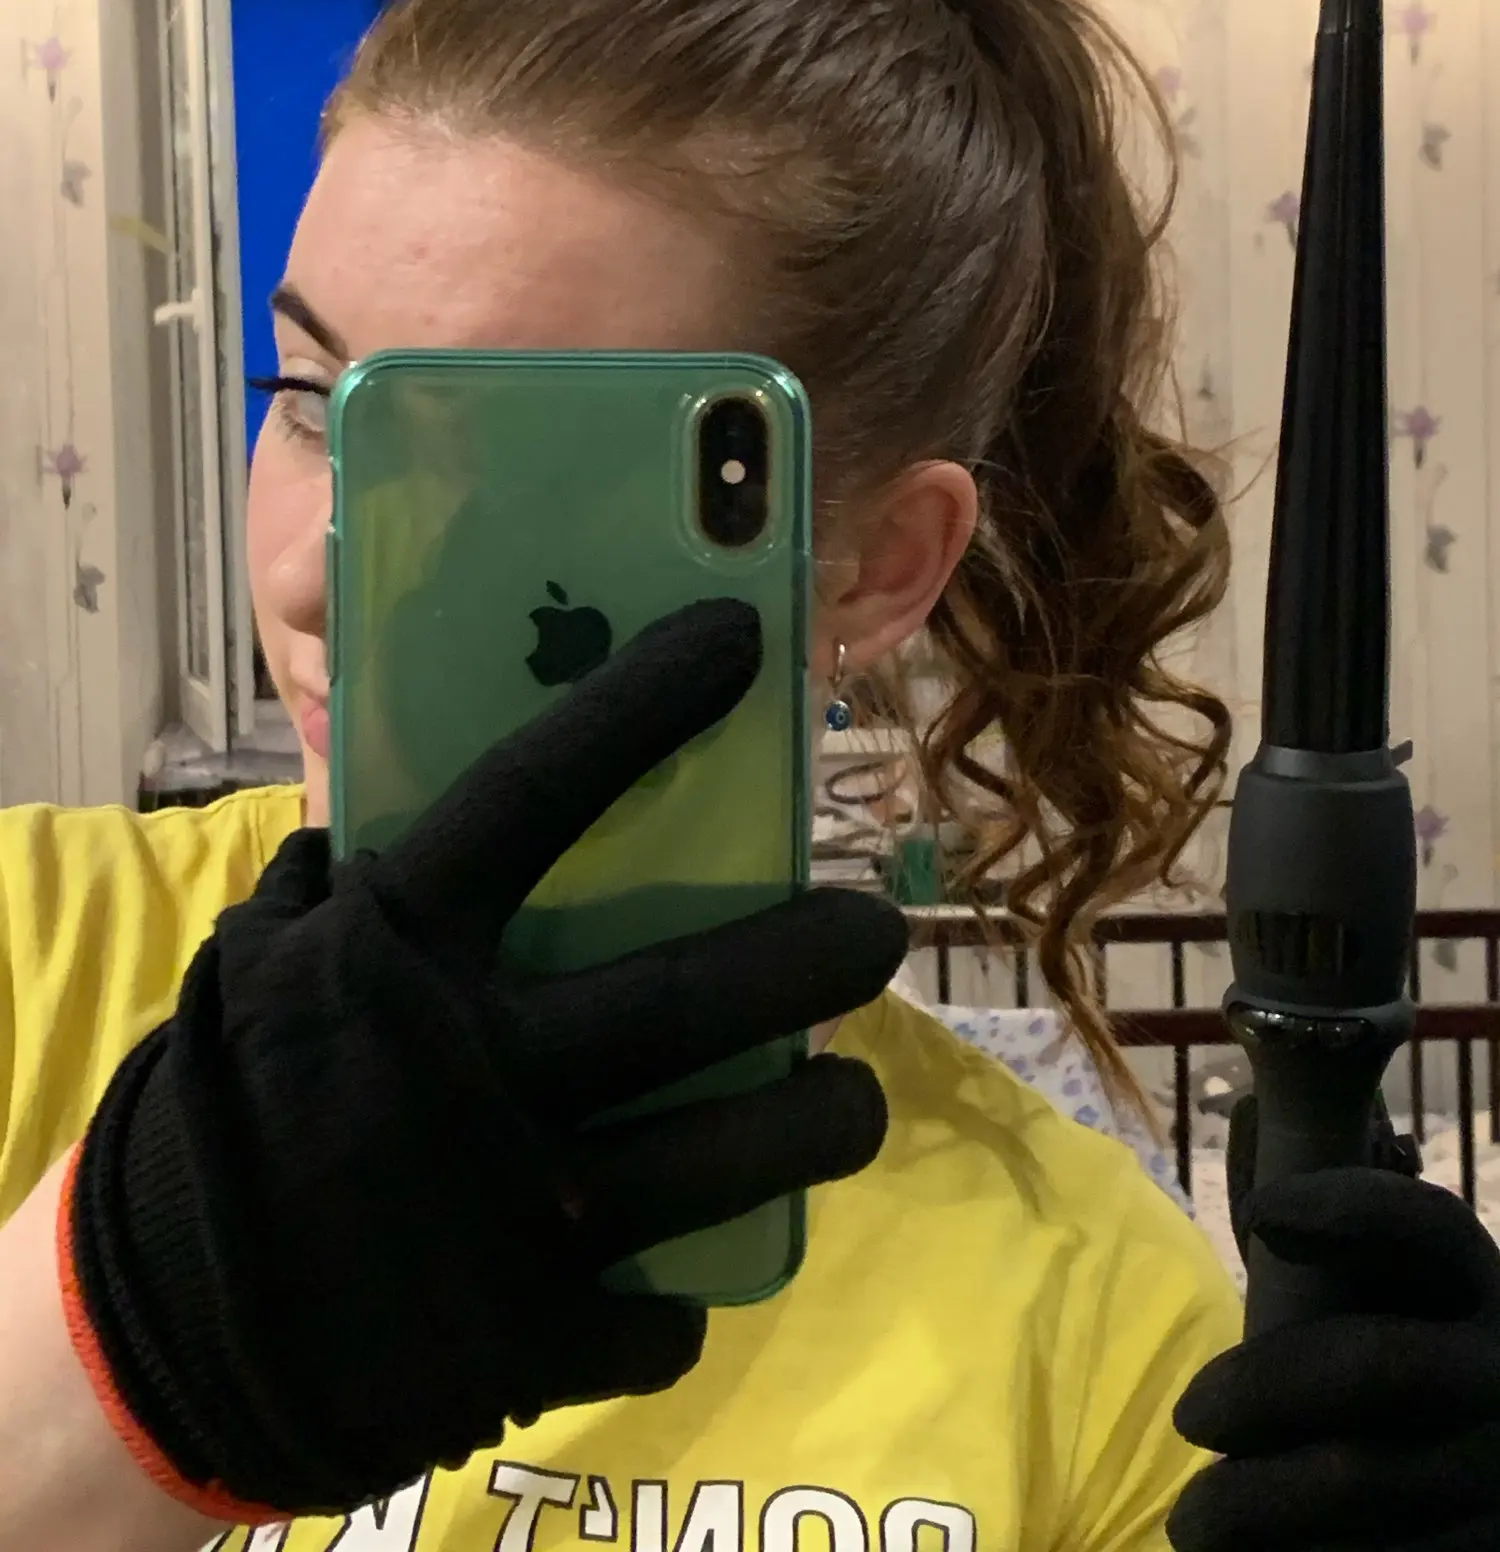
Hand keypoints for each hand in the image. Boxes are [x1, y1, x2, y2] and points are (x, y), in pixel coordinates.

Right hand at [63, 601, 907, 1522]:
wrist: (152, 1329)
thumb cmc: (215, 1110)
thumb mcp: (256, 960)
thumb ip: (342, 881)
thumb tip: (393, 789)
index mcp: (399, 951)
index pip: (534, 792)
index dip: (640, 702)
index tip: (740, 638)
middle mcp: (473, 1065)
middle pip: (685, 997)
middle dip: (806, 958)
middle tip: (874, 930)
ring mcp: (510, 1209)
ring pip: (720, 1156)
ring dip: (813, 1124)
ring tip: (854, 1104)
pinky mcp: (528, 1334)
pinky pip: (655, 1313)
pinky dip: (682, 1294)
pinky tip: (695, 1269)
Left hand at [1169, 1098, 1499, 1550]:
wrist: (1466, 1490)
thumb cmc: (1376, 1374)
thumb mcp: (1364, 1298)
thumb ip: (1314, 1238)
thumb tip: (1252, 1131)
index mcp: (1470, 1283)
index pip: (1423, 1226)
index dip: (1348, 1209)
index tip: (1265, 1214)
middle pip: (1376, 1363)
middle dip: (1266, 1388)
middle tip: (1188, 1416)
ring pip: (1373, 1479)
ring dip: (1262, 1503)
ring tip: (1189, 1523)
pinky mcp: (1494, 1547)